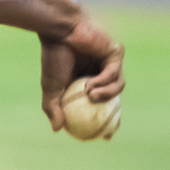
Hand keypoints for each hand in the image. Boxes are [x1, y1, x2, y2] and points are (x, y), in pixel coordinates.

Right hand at [39, 14, 123, 132]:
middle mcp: (102, 72)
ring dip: (105, 94)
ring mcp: (110, 62)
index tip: (105, 136)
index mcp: (88, 80)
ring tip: (90, 95)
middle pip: (116, 97)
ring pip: (118, 86)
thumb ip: (53, 107)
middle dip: (116, 114)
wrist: (58, 33)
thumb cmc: (53, 57)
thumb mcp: (51, 88)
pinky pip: (114, 73)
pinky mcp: (116, 53)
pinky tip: (90, 83)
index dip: (106, 120)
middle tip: (110, 128)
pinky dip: (103, 81)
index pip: (102, 103)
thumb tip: (57, 129)